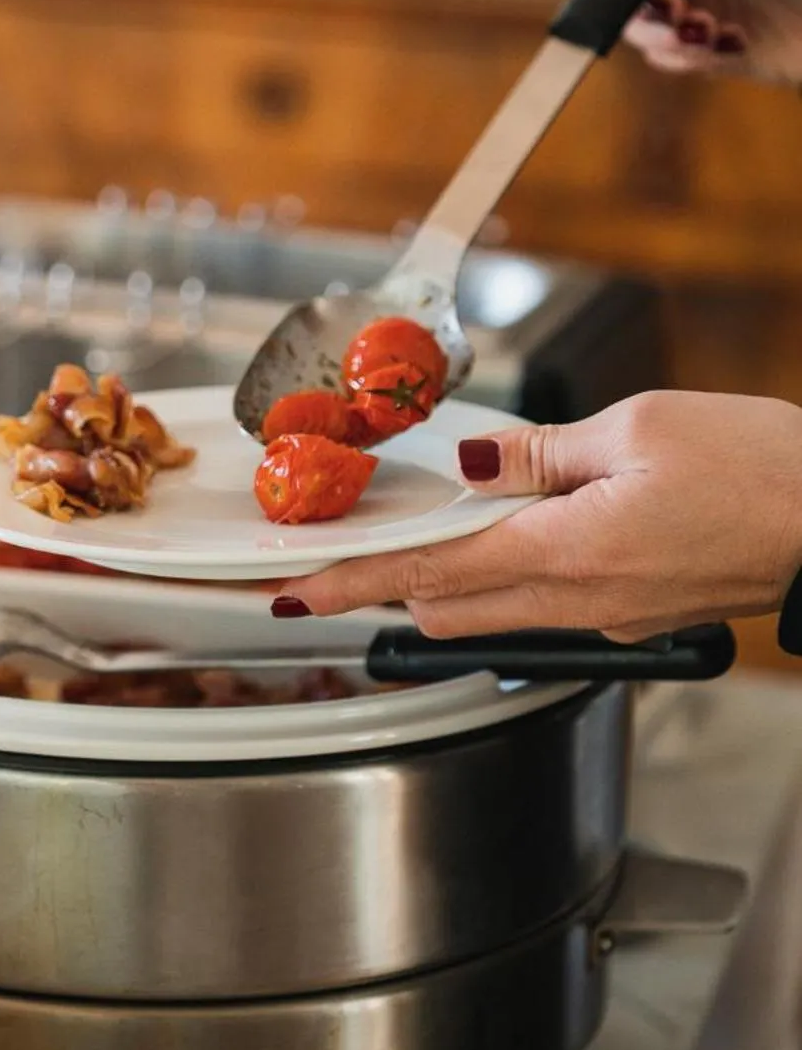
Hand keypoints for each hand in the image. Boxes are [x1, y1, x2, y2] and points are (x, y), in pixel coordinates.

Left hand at [275, 393, 801, 641]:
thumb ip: (541, 453)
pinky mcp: (633, 615)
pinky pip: (542, 605)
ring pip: (492, 611)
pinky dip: (502, 576)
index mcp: (567, 553)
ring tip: (412, 535)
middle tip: (336, 555)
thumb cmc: (762, 471)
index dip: (350, 581)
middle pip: (446, 607)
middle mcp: (580, 602)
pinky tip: (505, 532)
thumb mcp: (636, 430)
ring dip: (442, 581)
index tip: (293, 589)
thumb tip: (475, 460)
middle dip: (384, 584)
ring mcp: (608, 618)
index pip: (428, 574)